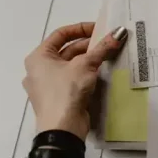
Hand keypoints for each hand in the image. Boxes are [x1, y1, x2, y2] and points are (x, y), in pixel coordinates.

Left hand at [22, 22, 127, 140]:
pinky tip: (100, 74)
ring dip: (88, 60)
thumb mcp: (86, 65)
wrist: (62, 128)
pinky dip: (85, 74)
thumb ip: (102, 48)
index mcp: (38, 57)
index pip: (60, 34)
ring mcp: (47, 85)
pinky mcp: (57, 98)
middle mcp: (39, 69)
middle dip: (88, 46)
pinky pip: (71, 80)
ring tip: (108, 56)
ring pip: (70, 66)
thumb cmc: (66, 91)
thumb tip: (119, 33)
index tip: (99, 29)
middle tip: (108, 43)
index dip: (81, 28)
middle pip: (66, 50)